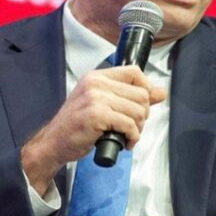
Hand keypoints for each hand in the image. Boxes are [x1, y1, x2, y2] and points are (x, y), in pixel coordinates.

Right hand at [20, 65, 165, 194]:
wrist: (54, 142)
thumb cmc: (77, 125)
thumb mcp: (103, 104)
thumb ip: (131, 96)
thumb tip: (160, 92)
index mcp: (97, 76)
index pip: (134, 72)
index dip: (146, 89)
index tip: (144, 105)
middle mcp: (96, 83)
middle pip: (141, 94)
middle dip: (143, 115)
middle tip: (132, 127)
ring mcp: (95, 98)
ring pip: (138, 110)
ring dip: (138, 129)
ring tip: (127, 135)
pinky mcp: (96, 115)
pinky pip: (129, 125)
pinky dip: (132, 137)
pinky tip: (125, 142)